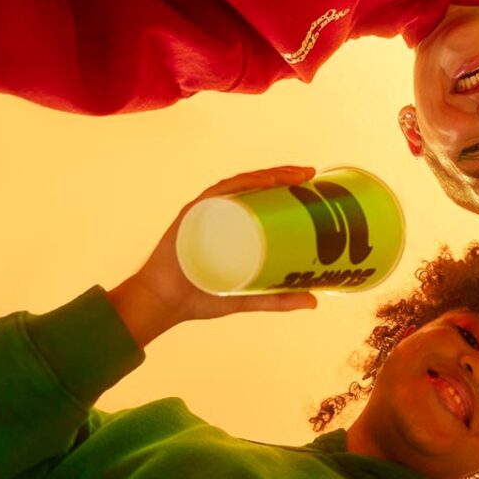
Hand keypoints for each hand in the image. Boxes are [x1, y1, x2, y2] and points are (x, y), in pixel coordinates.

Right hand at [108, 166, 318, 347]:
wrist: (164, 304)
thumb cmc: (201, 297)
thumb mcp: (249, 296)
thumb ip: (278, 298)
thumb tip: (314, 301)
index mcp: (231, 223)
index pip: (261, 195)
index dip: (286, 183)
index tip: (311, 181)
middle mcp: (219, 212)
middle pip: (255, 185)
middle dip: (284, 175)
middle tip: (309, 174)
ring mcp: (205, 211)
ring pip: (241, 184)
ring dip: (268, 175)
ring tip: (294, 175)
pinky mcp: (192, 215)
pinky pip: (219, 193)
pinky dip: (242, 184)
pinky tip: (264, 182)